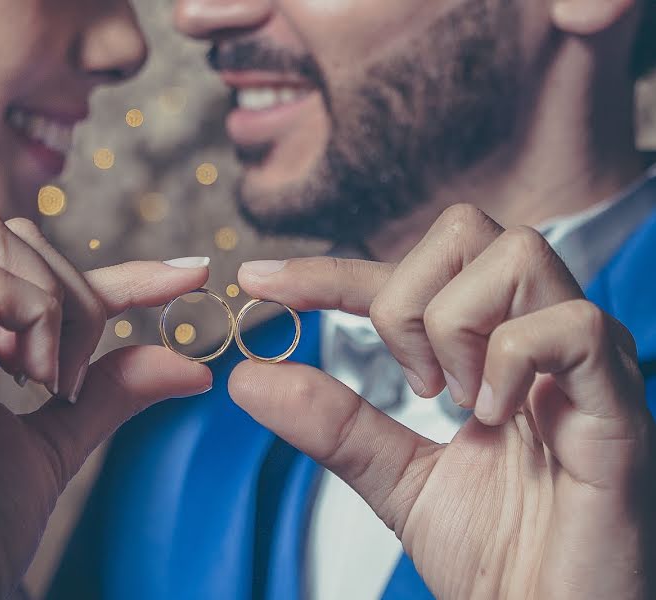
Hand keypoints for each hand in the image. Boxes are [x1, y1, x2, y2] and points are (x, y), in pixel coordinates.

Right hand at [0, 207, 212, 599]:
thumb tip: (188, 361)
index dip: (122, 267)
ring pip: (0, 239)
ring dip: (55, 306)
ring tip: (49, 386)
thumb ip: (110, 390)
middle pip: (15, 233)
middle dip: (76, 291)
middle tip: (75, 379)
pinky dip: (37, 325)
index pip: (35, 266)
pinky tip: (35, 387)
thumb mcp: (58, 441)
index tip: (191, 276)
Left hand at [232, 205, 654, 598]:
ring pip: (515, 255)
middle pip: (466, 230)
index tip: (261, 281)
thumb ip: (331, 423)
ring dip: (454, 324)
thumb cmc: (496, 554)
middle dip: (404, 295)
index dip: (331, 270)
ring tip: (454, 400)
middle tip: (408, 380)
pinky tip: (493, 415)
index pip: (408, 275)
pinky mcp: (620, 406)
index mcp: (491, 349)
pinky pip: (571, 327)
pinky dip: (510, 360)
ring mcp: (586, 363)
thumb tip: (250, 377)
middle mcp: (540, 337)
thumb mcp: (393, 476)